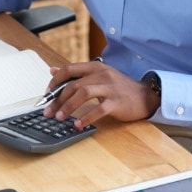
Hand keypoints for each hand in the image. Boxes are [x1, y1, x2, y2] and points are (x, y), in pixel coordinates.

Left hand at [42, 61, 159, 128]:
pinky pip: (98, 109)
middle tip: (48, 112)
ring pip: (83, 93)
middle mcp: (101, 74)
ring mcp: (110, 87)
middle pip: (73, 84)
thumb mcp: (98, 75)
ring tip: (60, 117)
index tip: (46, 95)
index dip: (54, 82)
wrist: (145, 96)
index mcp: (95, 67)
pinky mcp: (117, 102)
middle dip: (57, 99)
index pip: (69, 69)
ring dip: (68, 106)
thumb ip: (76, 73)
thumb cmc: (119, 87)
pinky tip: (78, 124)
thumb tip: (52, 70)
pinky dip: (86, 117)